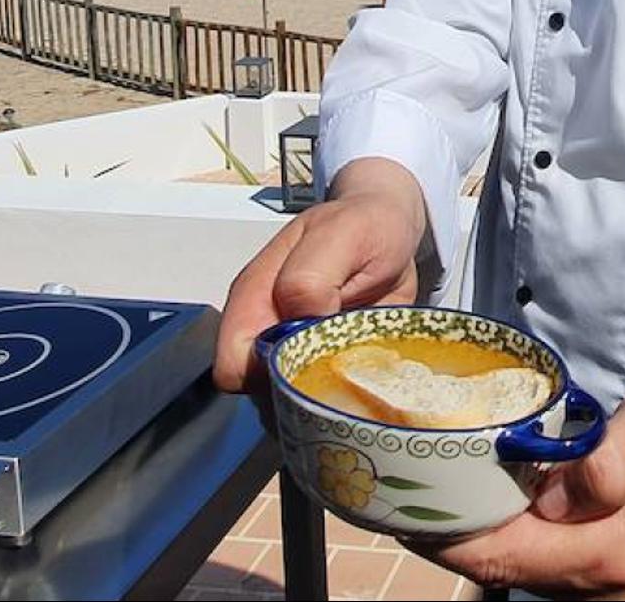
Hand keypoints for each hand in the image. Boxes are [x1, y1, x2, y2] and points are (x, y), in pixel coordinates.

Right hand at [211, 158, 428, 392]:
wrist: (390, 227)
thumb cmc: (362, 225)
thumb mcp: (340, 236)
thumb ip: (309, 277)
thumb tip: (297, 323)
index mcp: (255, 297)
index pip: (235, 365)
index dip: (269, 372)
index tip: (313, 358)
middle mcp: (269, 329)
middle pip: (263, 391)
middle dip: (301, 389)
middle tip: (344, 364)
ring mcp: (297, 348)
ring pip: (294, 400)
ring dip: (327, 392)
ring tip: (359, 363)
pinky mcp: (325, 362)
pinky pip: (327, 396)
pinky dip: (347, 391)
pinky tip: (367, 369)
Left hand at [416, 376, 624, 598]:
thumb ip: (610, 461)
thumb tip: (554, 495)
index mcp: (610, 550)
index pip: (501, 555)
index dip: (442, 536)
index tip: (395, 504)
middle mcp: (606, 584)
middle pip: (500, 568)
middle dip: (445, 534)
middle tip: (394, 489)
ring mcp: (610, 585)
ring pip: (518, 568)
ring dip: (472, 536)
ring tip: (428, 490)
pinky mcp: (611, 572)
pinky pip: (540, 562)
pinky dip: (503, 535)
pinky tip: (481, 500)